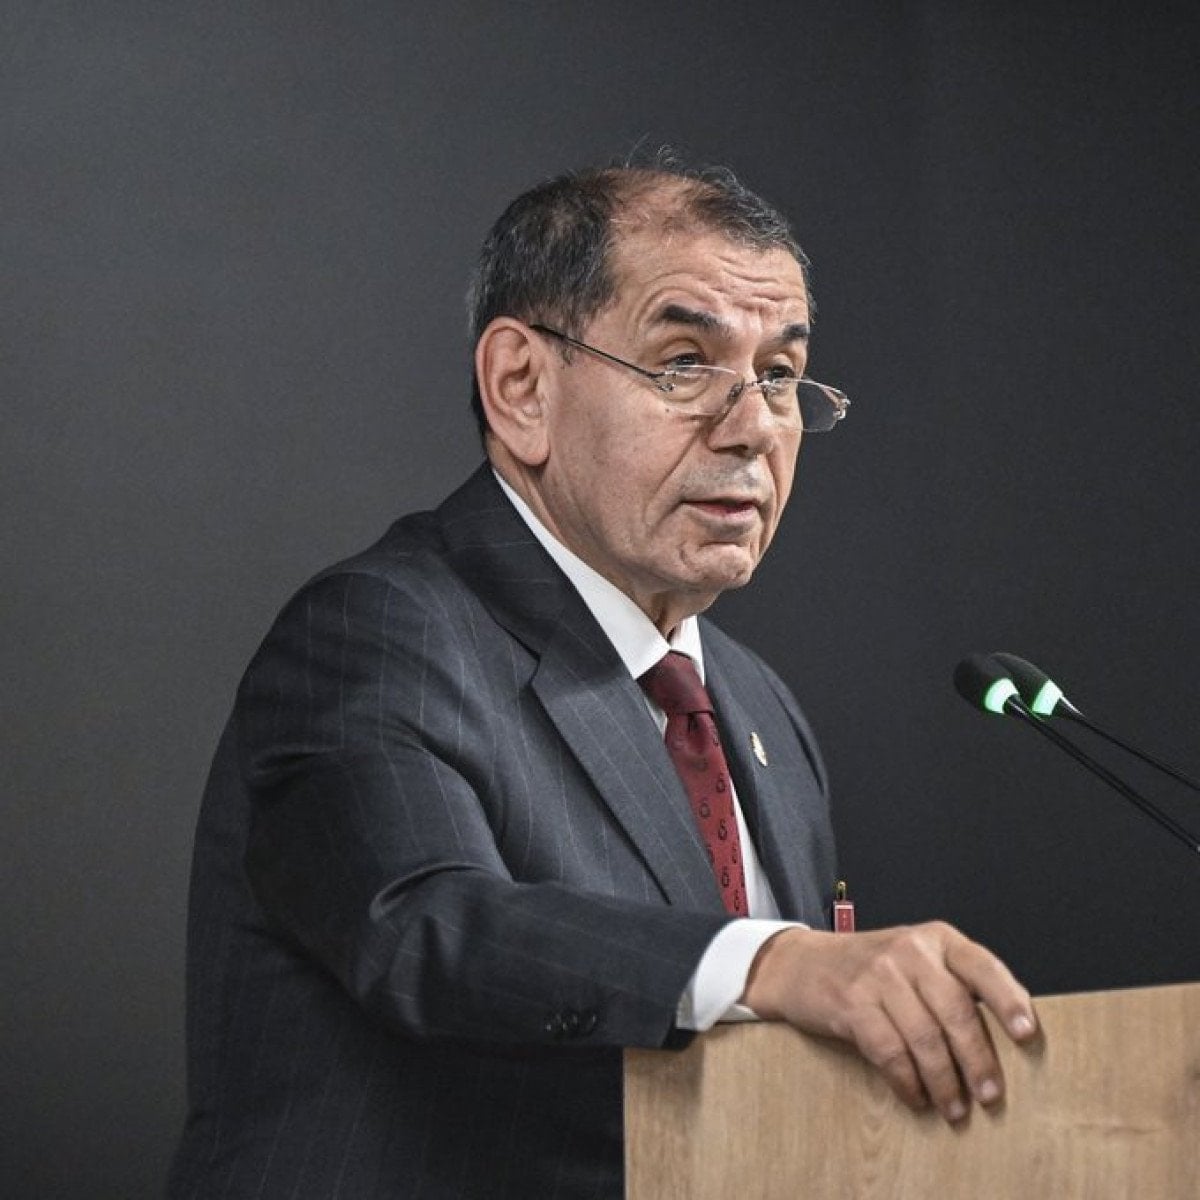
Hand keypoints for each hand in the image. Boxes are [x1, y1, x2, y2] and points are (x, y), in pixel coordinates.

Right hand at [741, 922, 1037, 1122]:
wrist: (802, 963)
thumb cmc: (871, 967)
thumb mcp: (916, 959)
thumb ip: (954, 984)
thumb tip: (1005, 1039)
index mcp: (936, 939)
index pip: (982, 966)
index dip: (1008, 1000)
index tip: (1027, 1034)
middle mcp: (909, 951)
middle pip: (955, 1010)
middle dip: (977, 1060)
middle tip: (990, 1095)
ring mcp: (878, 975)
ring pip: (925, 1036)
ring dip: (944, 1081)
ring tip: (954, 1109)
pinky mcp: (851, 1003)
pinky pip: (889, 1051)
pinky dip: (907, 1081)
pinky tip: (915, 1096)